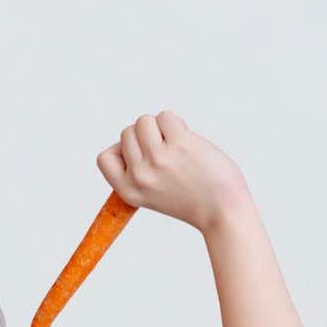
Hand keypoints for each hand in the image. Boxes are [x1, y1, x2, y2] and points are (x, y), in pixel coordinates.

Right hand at [96, 111, 247, 233]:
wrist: (222, 209)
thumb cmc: (191, 198)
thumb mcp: (152, 194)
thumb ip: (139, 169)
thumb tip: (134, 133)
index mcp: (128, 191)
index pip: (104, 158)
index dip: (120, 151)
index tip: (140, 157)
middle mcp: (139, 176)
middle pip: (127, 132)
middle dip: (146, 136)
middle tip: (167, 155)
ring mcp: (158, 159)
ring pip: (143, 120)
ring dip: (160, 126)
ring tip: (175, 145)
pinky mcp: (178, 144)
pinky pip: (166, 116)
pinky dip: (176, 123)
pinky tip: (188, 141)